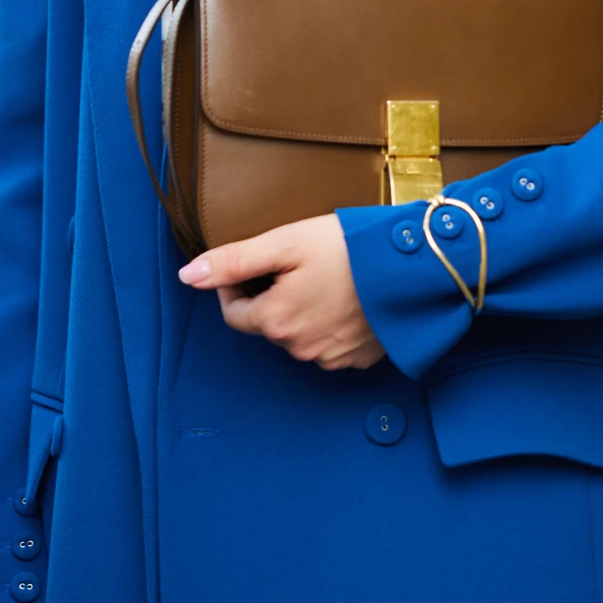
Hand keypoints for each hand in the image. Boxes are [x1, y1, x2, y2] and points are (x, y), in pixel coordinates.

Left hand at [179, 213, 384, 370]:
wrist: (415, 266)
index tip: (256, 263)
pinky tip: (348, 298)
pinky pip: (332, 345)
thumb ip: (234, 261)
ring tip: (326, 278)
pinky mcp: (360, 359)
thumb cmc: (350, 249)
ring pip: (300, 336)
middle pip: (269, 324)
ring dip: (303, 312)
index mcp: (276, 322)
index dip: (236, 286)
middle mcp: (300, 349)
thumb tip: (188, 276)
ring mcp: (332, 359)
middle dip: (273, 297)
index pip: (234, 313)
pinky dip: (332, 325)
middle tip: (298, 264)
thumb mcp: (285, 243)